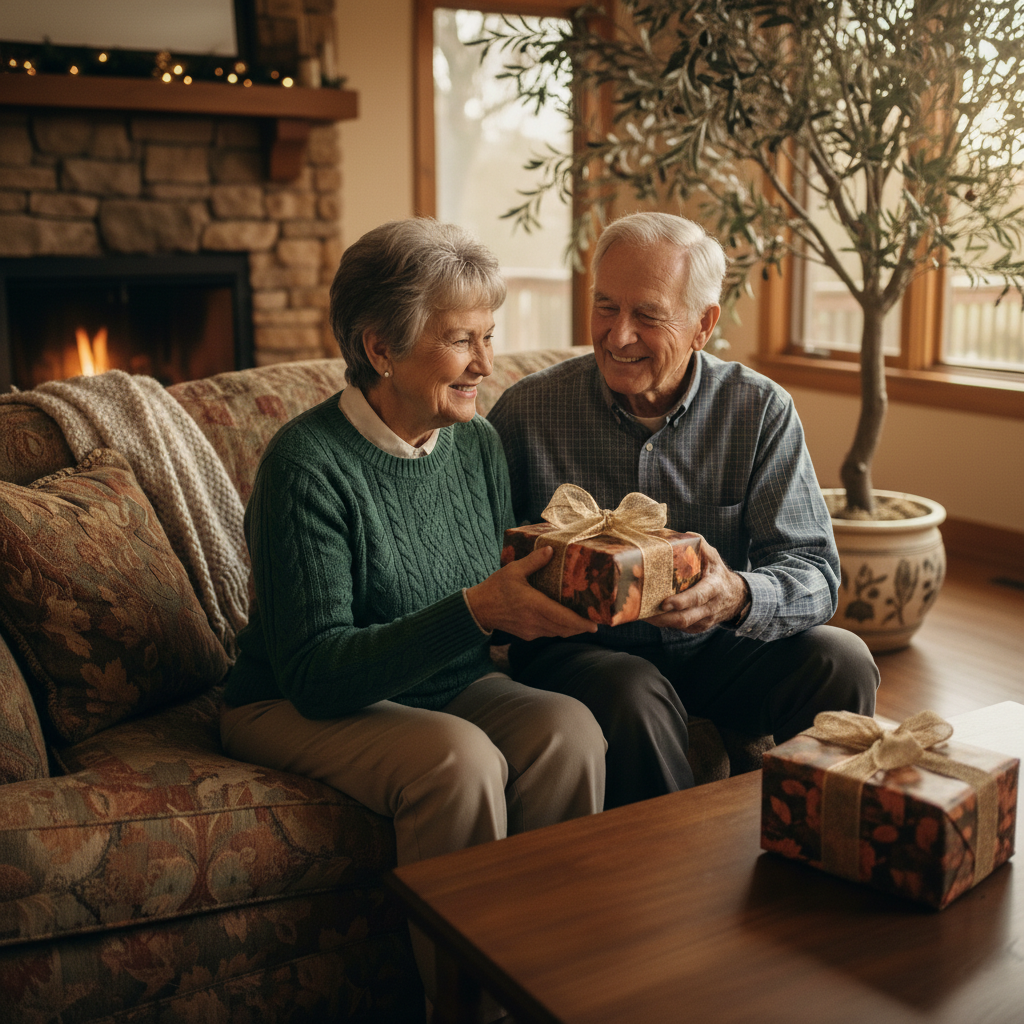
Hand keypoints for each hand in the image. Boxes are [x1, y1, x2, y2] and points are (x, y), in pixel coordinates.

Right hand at [465, 546, 598, 639]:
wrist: (478, 609)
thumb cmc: (496, 588)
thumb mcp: (514, 570)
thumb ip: (534, 561)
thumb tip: (551, 550)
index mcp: (534, 605)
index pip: (563, 618)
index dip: (581, 623)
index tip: (595, 624)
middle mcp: (535, 621)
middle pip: (565, 629)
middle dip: (581, 626)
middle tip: (596, 620)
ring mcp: (531, 631)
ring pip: (558, 633)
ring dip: (571, 629)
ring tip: (583, 620)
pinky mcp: (527, 635)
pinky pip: (548, 633)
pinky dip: (559, 628)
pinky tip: (563, 620)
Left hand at [644, 536, 748, 633]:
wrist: (735, 596)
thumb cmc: (717, 572)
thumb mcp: (712, 557)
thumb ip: (699, 545)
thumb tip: (681, 533)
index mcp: (714, 588)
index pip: (698, 597)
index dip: (681, 602)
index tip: (664, 603)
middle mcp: (710, 607)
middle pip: (685, 618)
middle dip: (663, 617)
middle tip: (643, 610)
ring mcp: (704, 620)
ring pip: (680, 625)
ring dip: (659, 621)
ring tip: (640, 613)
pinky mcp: (698, 627)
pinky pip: (679, 628)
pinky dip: (664, 623)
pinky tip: (649, 615)